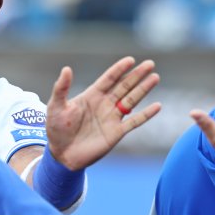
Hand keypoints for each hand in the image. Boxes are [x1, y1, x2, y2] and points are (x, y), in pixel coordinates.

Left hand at [45, 57, 160, 169]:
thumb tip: (66, 69)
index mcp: (92, 95)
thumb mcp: (56, 106)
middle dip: (137, 75)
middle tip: (150, 63)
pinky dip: (146, 114)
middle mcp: (104, 104)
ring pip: (132, 100)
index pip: (109, 79)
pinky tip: (157, 106)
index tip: (130, 60)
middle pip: (124, 86)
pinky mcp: (116, 133)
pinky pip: (134, 122)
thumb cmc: (56, 129)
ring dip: (143, 89)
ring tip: (155, 77)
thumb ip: (61, 88)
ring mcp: (112, 118)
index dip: (119, 69)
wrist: (62, 154)